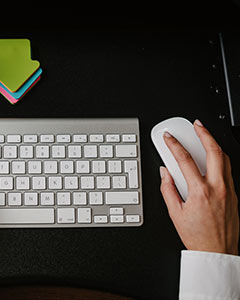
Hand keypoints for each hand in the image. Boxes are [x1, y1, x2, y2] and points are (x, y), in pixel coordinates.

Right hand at [160, 119, 238, 254]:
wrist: (218, 252)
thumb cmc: (197, 236)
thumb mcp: (174, 212)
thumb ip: (167, 188)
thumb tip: (165, 172)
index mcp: (200, 192)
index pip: (185, 160)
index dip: (174, 145)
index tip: (169, 137)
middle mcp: (218, 188)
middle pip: (213, 151)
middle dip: (204, 134)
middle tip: (197, 125)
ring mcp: (229, 190)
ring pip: (225, 159)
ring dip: (214, 144)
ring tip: (205, 135)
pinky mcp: (235, 195)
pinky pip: (228, 170)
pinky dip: (220, 159)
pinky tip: (212, 157)